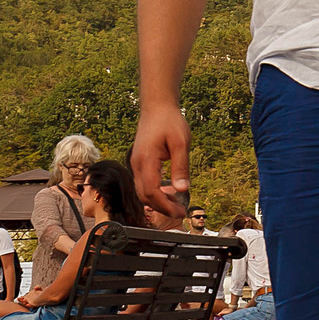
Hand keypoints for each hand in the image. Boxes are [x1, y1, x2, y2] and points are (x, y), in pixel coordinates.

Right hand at [131, 103, 191, 217]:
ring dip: (158, 201)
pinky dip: (154, 192)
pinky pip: (143, 183)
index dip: (165, 206)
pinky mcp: (139, 162)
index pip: (151, 192)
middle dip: (162, 207)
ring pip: (142, 191)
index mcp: (146, 160)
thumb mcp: (181, 143)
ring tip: (176, 204)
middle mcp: (136, 164)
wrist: (157, 107)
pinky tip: (169, 192)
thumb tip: (182, 190)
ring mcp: (136, 163)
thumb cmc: (169, 121)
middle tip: (180, 212)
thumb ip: (181, 167)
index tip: (180, 212)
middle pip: (144, 195)